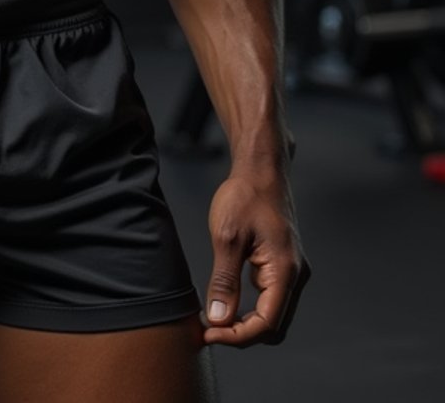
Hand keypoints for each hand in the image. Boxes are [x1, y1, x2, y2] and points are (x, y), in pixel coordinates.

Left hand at [201, 169, 310, 347]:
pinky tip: (228, 299)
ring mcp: (292, 271)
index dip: (237, 336)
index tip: (208, 333)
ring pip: (273, 314)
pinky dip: (251, 308)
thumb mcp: (227, 237)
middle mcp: (295, 276)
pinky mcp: (284, 265)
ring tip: (215, 316)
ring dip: (247, 322)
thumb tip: (218, 319)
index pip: (266, 323)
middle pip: (274, 326)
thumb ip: (224, 281)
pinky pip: (271, 299)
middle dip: (242, 334)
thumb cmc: (245, 196)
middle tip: (210, 327)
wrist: (262, 169)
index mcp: (285, 271)